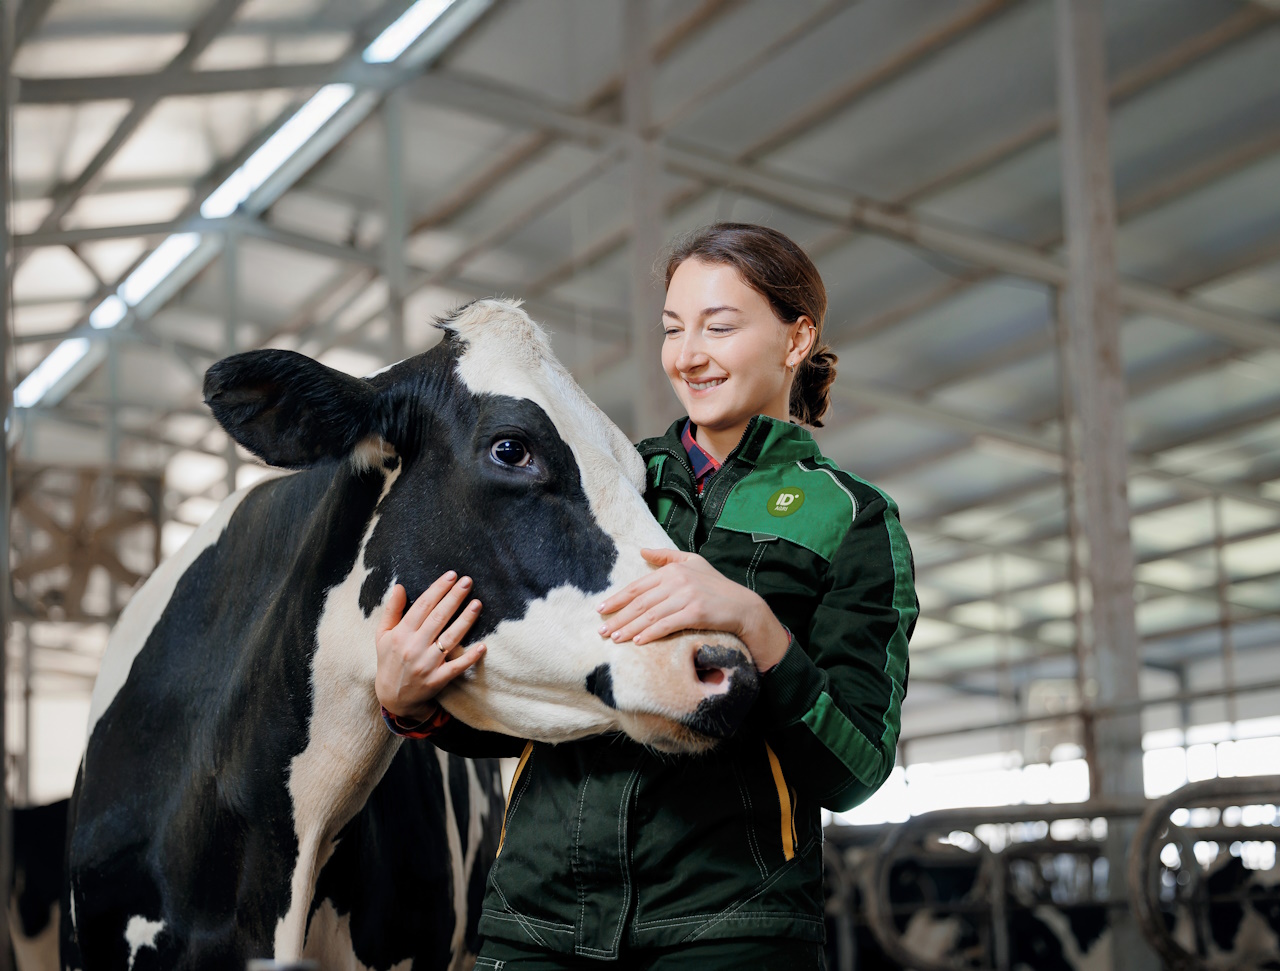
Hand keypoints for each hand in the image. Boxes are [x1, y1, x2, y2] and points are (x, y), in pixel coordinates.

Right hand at [375, 571, 486, 722]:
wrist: (392, 697)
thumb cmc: (389, 660)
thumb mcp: (382, 635)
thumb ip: (391, 610)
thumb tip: (399, 586)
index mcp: (401, 634)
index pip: (422, 606)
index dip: (437, 589)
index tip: (451, 576)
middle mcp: (414, 647)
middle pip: (438, 618)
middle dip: (454, 598)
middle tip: (468, 581)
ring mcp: (427, 664)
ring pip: (450, 638)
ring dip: (465, 620)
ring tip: (477, 603)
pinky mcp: (437, 680)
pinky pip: (456, 667)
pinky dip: (470, 657)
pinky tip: (483, 645)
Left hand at [597, 548, 789, 670]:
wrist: (743, 606)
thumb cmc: (716, 586)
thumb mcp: (693, 562)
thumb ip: (667, 556)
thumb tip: (642, 551)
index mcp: (673, 570)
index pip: (638, 586)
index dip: (617, 599)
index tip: (601, 609)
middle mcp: (678, 580)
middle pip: (640, 602)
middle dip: (618, 617)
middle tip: (602, 630)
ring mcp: (687, 596)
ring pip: (650, 615)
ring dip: (630, 628)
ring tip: (615, 638)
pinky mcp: (696, 612)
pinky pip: (667, 625)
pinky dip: (651, 633)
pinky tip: (638, 641)